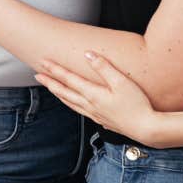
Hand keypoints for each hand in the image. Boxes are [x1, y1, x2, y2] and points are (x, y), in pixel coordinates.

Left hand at [36, 52, 163, 145]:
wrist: (145, 128)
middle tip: (37, 75)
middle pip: (65, 92)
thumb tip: (88, 54)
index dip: (55, 69)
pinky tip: (72, 103)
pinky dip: (70, 103)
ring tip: (50, 87)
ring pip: (70, 102)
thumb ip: (104, 67)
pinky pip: (79, 109)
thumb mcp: (122, 82)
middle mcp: (89, 105)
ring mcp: (94, 114)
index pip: (69, 79)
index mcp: (93, 94)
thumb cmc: (136, 104)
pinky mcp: (101, 119)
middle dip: (50, 82)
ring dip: (58, 93)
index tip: (43, 61)